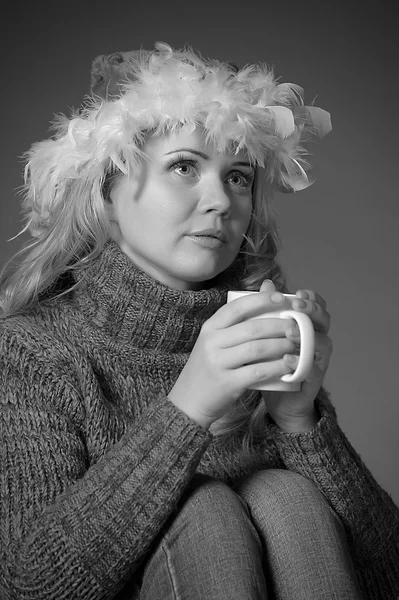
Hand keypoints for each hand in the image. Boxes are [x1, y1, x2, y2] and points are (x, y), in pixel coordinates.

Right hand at [168, 289, 298, 428]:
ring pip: (258, 349)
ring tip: (297, 345)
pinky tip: (290, 365)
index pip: (238, 307)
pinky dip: (278, 367)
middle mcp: (212, 342)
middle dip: (279, 326)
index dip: (262, 300)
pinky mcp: (228, 383)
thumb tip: (268, 287)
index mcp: (210, 327)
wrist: (189, 401)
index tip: (282, 298)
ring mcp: (219, 363)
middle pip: (253, 328)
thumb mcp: (215, 340)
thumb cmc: (209, 367)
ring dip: (282, 346)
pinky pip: (259, 371)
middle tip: (297, 327)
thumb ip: (238, 319)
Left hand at [259, 280, 332, 431]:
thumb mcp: (268, 333)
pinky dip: (299, 362)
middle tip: (296, 306)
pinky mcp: (313, 379)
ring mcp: (318, 359)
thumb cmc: (273, 360)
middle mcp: (318, 340)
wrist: (277, 397)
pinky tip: (286, 358)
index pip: (317, 306)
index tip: (298, 293)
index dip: (312, 298)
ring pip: (322, 342)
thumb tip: (267, 284)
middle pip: (324, 320)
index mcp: (309, 326)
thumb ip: (269, 310)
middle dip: (312, 311)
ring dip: (306, 335)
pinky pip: (311, 368)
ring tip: (290, 331)